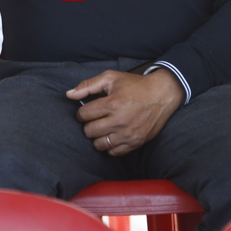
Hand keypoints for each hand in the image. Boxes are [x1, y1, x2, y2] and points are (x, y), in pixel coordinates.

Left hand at [66, 68, 185, 155]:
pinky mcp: (135, 143)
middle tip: (96, 118)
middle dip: (89, 124)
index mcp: (112, 103)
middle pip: (89, 131)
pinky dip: (110, 146)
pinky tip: (113, 135)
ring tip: (104, 127)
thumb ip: (88, 85)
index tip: (88, 110)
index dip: (83, 112)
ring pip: (99, 145)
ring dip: (98, 136)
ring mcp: (128, 134)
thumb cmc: (135, 85)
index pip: (83, 115)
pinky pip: (113, 153)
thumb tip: (69, 94)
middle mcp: (120, 121)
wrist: (162, 94)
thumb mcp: (111, 78)